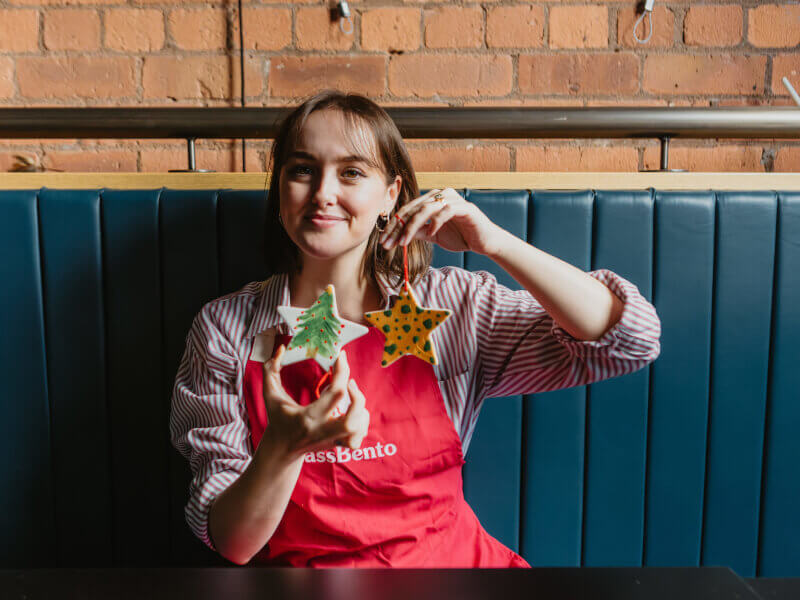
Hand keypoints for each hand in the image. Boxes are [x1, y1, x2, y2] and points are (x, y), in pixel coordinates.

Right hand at [260, 346, 369, 459]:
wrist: (282, 449)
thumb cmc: (278, 418)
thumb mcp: (270, 395)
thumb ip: (270, 370)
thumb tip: (282, 348)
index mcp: (307, 417)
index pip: (335, 393)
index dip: (342, 371)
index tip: (341, 355)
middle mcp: (322, 430)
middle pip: (351, 419)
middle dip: (357, 396)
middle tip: (349, 382)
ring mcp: (332, 440)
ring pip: (358, 429)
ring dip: (360, 408)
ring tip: (351, 395)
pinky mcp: (337, 445)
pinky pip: (358, 438)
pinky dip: (361, 423)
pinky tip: (353, 412)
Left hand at [379, 188, 504, 255]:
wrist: (485, 242)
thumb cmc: (461, 236)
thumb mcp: (434, 235)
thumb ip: (419, 231)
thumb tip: (398, 234)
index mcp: (432, 200)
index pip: (407, 210)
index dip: (394, 226)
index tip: (383, 241)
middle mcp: (441, 195)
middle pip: (412, 208)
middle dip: (398, 227)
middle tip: (387, 243)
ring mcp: (453, 199)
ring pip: (425, 209)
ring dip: (412, 227)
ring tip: (404, 242)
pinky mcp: (465, 207)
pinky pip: (445, 212)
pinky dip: (435, 223)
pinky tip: (431, 234)